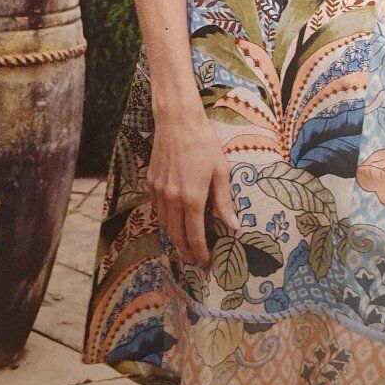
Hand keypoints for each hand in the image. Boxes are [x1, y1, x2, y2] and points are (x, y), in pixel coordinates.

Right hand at [147, 105, 241, 265]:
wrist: (177, 121)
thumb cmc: (204, 143)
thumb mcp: (221, 171)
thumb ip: (224, 201)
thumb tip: (234, 226)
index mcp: (192, 198)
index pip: (195, 236)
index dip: (200, 253)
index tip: (206, 262)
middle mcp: (172, 198)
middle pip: (176, 235)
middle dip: (185, 251)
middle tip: (194, 260)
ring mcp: (159, 191)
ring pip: (164, 224)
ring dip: (174, 237)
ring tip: (184, 244)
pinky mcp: (150, 182)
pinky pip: (157, 209)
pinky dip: (165, 220)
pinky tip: (173, 221)